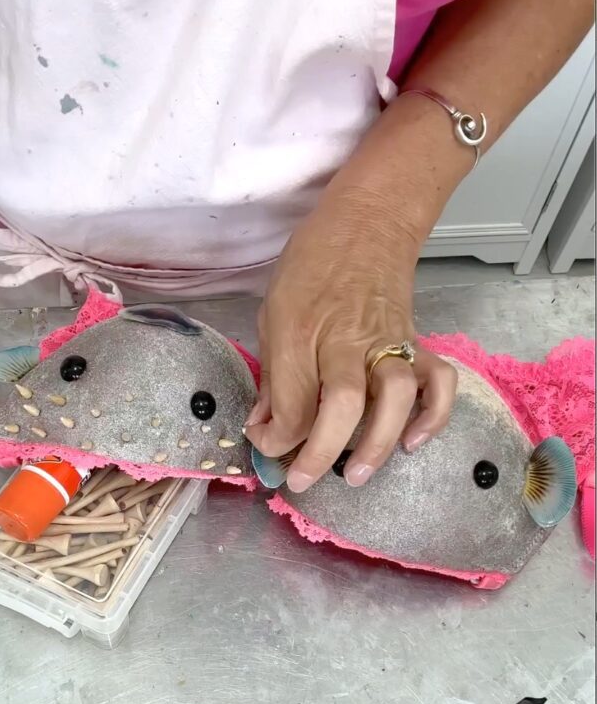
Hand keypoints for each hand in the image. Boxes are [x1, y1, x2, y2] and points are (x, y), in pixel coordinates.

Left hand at [243, 188, 457, 491]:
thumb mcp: (273, 311)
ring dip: (377, 442)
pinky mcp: (418, 341)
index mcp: (299, 329)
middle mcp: (345, 339)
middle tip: (302, 481)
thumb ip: (272, 374)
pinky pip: (437, 382)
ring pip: (395, 396)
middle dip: (320, 452)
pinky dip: (433, 416)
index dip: (275, 437)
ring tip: (355, 474)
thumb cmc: (312, 265)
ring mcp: (388, 340)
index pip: (290, 399)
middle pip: (342, 404)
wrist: (368, 221)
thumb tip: (265, 429)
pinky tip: (413, 442)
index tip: (268, 447)